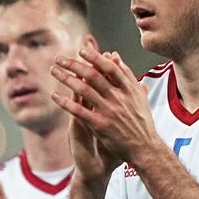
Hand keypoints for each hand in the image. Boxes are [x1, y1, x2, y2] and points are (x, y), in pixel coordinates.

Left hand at [51, 43, 155, 178]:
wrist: (145, 148)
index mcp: (129, 89)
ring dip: (66, 79)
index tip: (81, 50)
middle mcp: (119, 97)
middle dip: (74, 65)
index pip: (110, 68)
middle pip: (94, 75)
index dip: (95, 58)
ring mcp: (109, 111)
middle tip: (60, 59)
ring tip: (54, 71)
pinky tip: (54, 95)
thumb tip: (115, 56)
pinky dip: (65, 102)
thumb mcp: (139, 96)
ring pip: (84, 90)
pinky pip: (79, 110)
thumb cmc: (142, 123)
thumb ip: (127, 75)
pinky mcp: (100, 124)